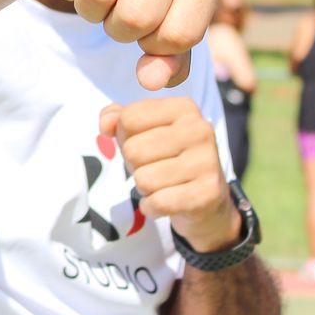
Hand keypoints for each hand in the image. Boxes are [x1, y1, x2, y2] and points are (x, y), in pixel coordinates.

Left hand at [99, 97, 241, 252]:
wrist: (208, 200)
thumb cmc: (169, 159)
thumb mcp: (144, 131)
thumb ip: (119, 119)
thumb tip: (106, 123)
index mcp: (184, 107)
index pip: (128, 118)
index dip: (125, 136)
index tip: (145, 144)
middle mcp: (199, 129)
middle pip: (133, 150)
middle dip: (134, 165)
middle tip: (154, 168)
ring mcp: (207, 161)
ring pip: (143, 179)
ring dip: (144, 188)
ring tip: (163, 184)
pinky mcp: (207, 193)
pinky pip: (157, 202)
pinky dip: (152, 207)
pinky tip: (167, 202)